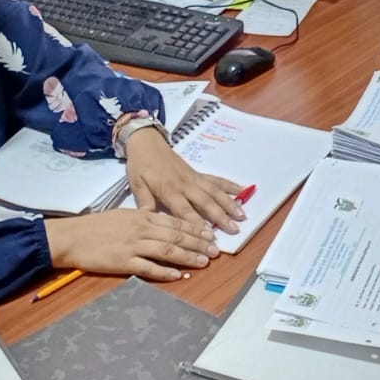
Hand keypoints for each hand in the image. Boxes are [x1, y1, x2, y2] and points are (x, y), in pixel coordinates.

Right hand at [44, 208, 215, 281]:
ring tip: (204, 262)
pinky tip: (179, 275)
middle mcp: (141, 229)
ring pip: (168, 251)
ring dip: (188, 257)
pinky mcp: (124, 262)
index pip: (175, 221)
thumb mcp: (123, 215)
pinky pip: (149, 268)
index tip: (210, 234)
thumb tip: (162, 223)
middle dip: (199, 243)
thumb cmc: (96, 226)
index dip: (195, 229)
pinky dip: (166, 272)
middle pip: (177, 236)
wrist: (72, 237)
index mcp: (142, 216)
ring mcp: (133, 246)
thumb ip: (144, 218)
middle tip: (215, 251)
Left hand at [124, 130, 245, 233]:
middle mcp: (185, 185)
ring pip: (215, 192)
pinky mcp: (198, 173)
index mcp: (169, 191)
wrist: (146, 142)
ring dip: (229, 203)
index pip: (185, 211)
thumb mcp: (136, 185)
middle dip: (220, 217)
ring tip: (242, 216)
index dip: (197, 224)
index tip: (209, 237)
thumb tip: (148, 220)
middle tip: (234, 229)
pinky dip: (230, 186)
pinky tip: (243, 191)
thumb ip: (144, 202)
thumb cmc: (140, 165)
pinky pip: (216, 180)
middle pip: (206, 203)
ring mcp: (194, 179)